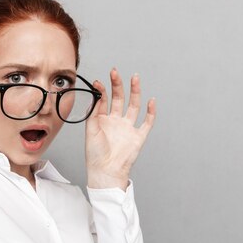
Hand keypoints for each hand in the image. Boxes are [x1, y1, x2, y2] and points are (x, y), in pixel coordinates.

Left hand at [85, 68, 155, 189]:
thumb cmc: (95, 154)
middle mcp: (115, 121)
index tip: (99, 81)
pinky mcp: (138, 136)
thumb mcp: (90, 130)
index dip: (102, 90)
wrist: (105, 171)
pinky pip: (147, 122)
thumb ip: (93, 112)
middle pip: (119, 98)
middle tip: (115, 72)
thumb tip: (95, 95)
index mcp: (102, 120)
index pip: (104, 100)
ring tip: (134, 78)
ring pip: (133, 106)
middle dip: (117, 85)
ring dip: (135, 92)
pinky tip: (151, 101)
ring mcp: (127, 128)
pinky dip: (151, 112)